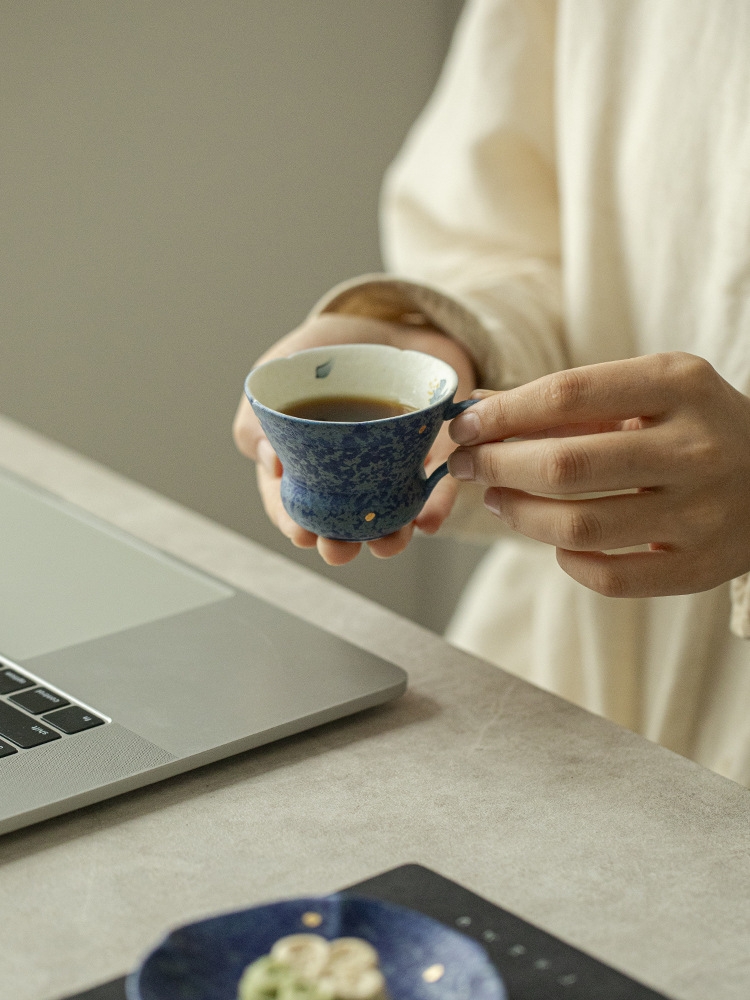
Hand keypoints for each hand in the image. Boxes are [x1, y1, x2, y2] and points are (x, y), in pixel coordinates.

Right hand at [233, 312, 475, 564]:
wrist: (385, 325)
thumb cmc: (326, 354)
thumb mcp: (280, 372)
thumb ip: (258, 415)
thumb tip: (268, 464)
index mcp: (304, 463)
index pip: (292, 504)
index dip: (294, 523)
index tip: (301, 533)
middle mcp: (347, 477)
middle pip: (340, 522)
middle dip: (339, 544)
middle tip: (339, 548)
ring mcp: (388, 472)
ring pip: (388, 517)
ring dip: (389, 538)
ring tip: (388, 542)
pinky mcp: (429, 459)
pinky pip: (434, 492)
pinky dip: (434, 509)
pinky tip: (428, 521)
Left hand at [447, 353, 749, 596]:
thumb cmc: (694, 425)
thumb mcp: (649, 391)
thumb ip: (569, 401)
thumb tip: (477, 411)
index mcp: (681, 385)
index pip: (568, 394)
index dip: (501, 413)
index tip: (461, 425)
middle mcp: (697, 447)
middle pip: (565, 465)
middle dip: (495, 465)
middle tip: (464, 465)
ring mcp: (703, 513)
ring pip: (579, 526)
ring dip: (519, 513)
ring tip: (498, 498)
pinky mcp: (701, 567)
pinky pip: (610, 577)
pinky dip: (567, 560)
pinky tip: (556, 541)